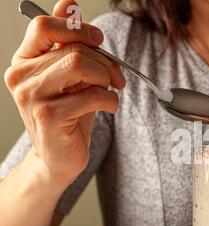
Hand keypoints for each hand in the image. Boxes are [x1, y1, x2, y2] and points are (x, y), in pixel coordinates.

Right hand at [4, 0, 125, 185]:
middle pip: (74, 48)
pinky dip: (110, 100)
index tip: (99, 41)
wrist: (58, 158)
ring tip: (110, 91)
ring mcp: (32, 96)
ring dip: (107, 78)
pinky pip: (91, 95)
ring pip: (81, 65)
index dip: (78, 28)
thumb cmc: (68, 116)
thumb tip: (69, 4)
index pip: (44, 25)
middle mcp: (21, 75)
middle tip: (117, 78)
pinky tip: (109, 108)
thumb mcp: (69, 77)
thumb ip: (68, 43)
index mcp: (25, 60)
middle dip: (106, 61)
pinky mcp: (49, 116)